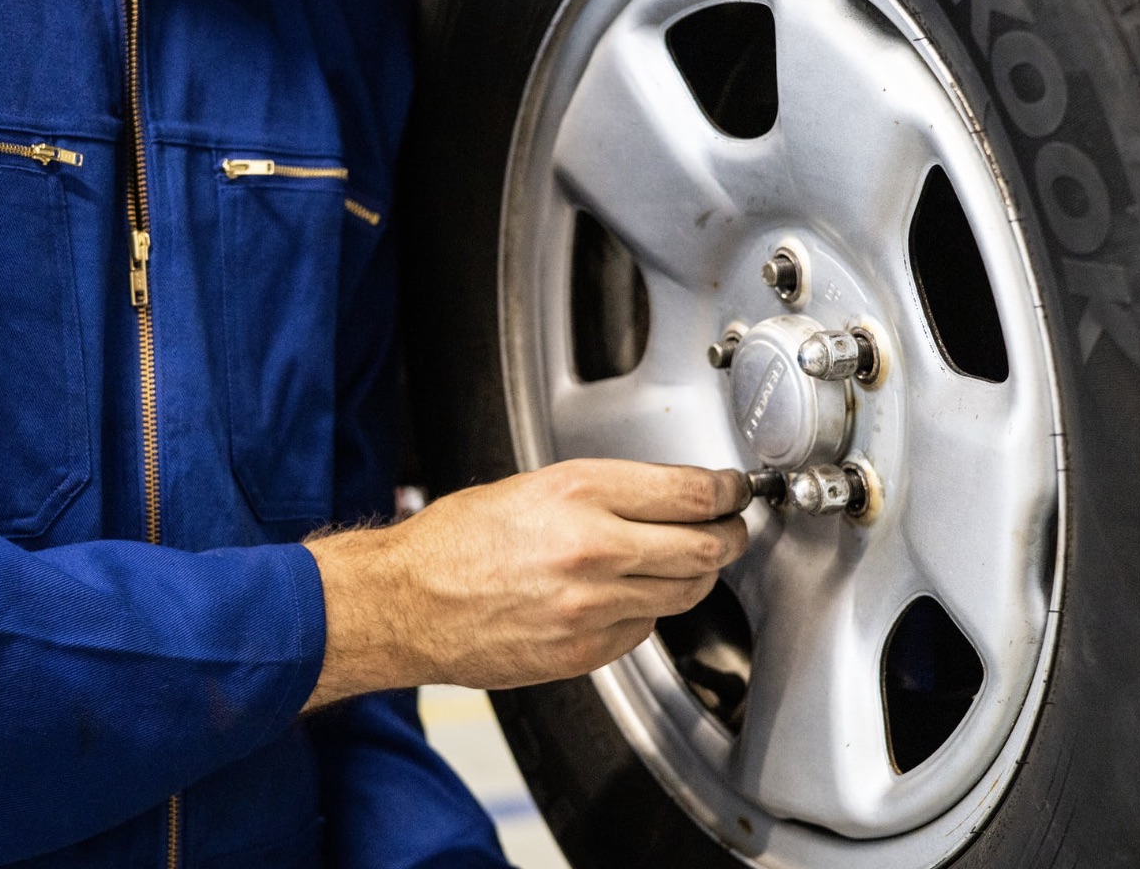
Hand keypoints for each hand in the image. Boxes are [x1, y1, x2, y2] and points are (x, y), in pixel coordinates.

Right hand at [303, 459, 749, 707]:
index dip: (727, 491)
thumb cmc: (454, 542)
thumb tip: (666, 496)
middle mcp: (592, 549)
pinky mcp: (584, 652)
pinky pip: (645, 628)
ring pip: (684, 593)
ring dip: (697, 575)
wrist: (406, 602)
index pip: (691, 491)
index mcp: (578, 493)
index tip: (733, 491)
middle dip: (730, 535)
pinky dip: (648, 610)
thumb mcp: (531, 486)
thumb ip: (604, 492)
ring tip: (689, 561)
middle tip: (732, 528)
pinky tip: (627, 596)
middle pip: (705, 546)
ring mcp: (591, 607)